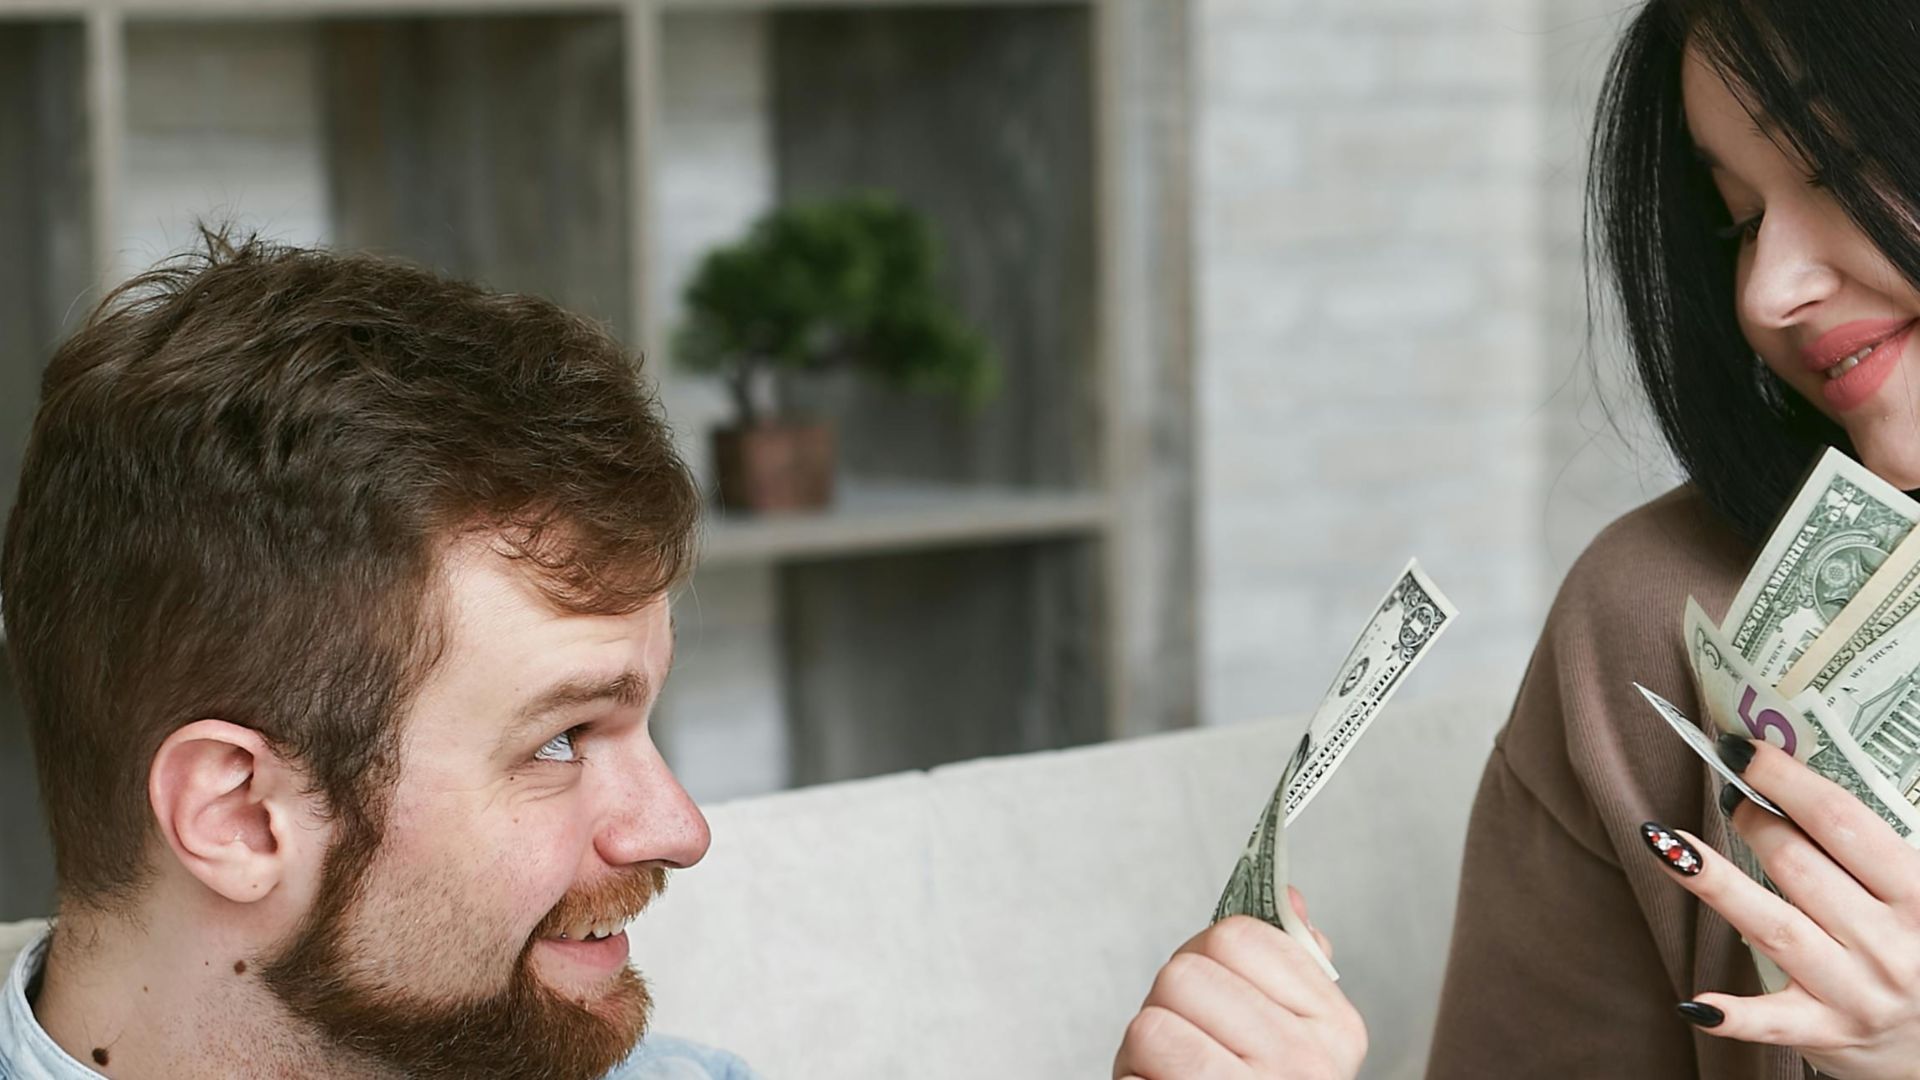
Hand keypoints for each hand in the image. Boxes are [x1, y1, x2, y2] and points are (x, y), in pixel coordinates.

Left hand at [1113, 890, 1366, 1079]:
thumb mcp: (1295, 1033)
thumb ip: (1291, 965)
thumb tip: (1289, 896)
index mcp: (1334, 1027)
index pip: (1237, 935)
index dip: (1204, 954)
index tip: (1213, 992)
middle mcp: (1304, 1065)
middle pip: (1185, 971)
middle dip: (1169, 1001)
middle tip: (1186, 1038)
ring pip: (1152, 1020)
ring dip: (1145, 1045)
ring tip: (1171, 1071)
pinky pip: (1138, 1066)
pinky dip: (1134, 1077)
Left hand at [1643, 739, 1919, 1078]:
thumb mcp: (1918, 897)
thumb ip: (1873, 852)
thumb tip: (1791, 788)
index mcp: (1919, 898)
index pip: (1842, 822)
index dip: (1785, 780)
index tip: (1742, 752)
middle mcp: (1887, 944)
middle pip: (1799, 866)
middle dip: (1754, 823)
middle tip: (1729, 798)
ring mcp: (1855, 992)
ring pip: (1772, 927)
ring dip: (1715, 882)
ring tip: (1665, 844)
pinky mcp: (1827, 1034)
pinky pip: (1773, 1023)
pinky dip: (1734, 1014)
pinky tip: (1693, 1000)